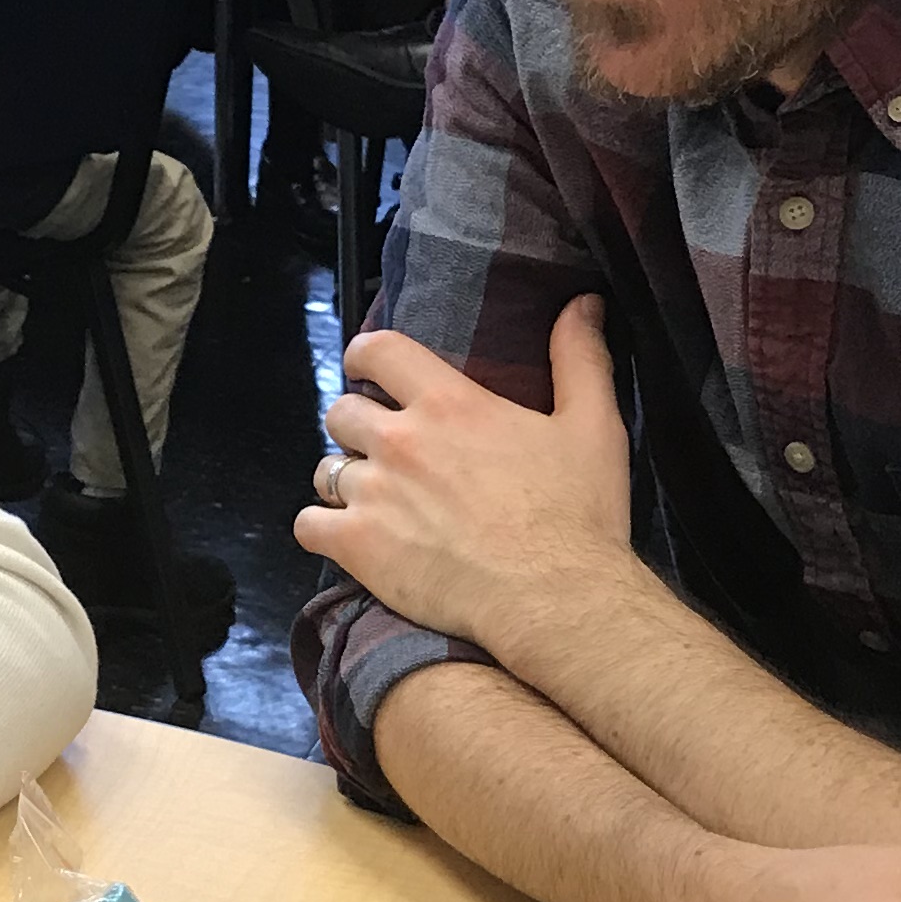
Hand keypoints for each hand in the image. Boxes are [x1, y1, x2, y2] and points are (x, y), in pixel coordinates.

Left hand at [295, 304, 635, 662]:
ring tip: (372, 499)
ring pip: (325, 470)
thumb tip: (582, 303)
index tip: (368, 370)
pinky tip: (345, 537)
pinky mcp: (357, 546)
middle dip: (357, 426)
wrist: (554, 598)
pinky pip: (308, 525)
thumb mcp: (593, 426)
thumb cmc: (577, 515)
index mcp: (448, 402)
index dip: (365, 355)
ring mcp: (372, 494)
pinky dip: (321, 528)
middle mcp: (399, 440)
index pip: (377, 351)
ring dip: (344, 479)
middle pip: (342, 412)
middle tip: (385, 451)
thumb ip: (580, 358)